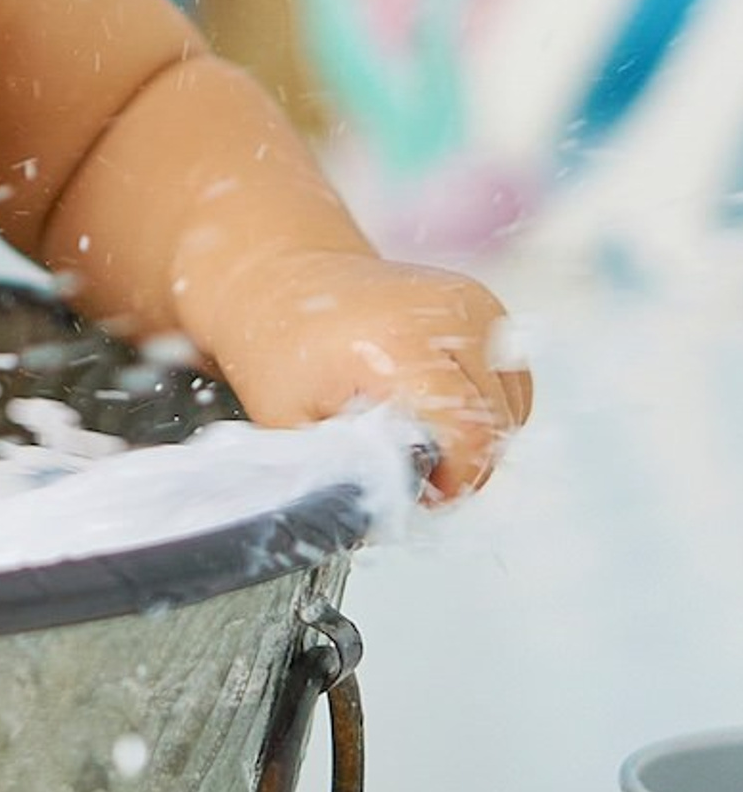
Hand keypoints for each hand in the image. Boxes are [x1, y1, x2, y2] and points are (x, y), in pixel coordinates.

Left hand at [197, 248, 531, 503]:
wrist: (282, 277)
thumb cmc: (279, 347)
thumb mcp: (290, 418)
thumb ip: (341, 468)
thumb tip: (386, 513)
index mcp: (398, 340)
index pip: (469, 430)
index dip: (456, 479)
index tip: (423, 493)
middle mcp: (447, 313)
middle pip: (496, 421)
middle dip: (464, 462)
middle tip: (411, 467)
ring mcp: (472, 303)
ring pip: (512, 403)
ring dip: (477, 433)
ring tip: (417, 431)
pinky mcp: (483, 304)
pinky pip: (510, 378)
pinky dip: (485, 405)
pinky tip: (435, 406)